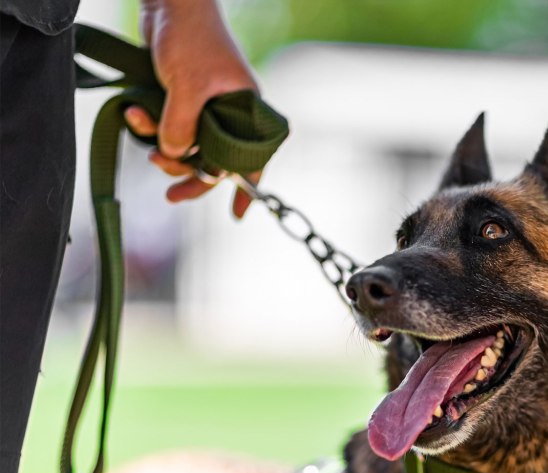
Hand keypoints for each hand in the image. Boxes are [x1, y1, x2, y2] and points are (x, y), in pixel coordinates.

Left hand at [124, 0, 260, 217]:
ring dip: (164, 151)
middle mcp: (230, 112)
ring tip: (144, 144)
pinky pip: (168, 127)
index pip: (253, 158)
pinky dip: (150, 127)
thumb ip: (181, 127)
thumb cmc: (191, 39)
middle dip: (191, 177)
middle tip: (170, 195)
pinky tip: (133, 115)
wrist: (168, 3)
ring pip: (189, 147)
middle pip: (216, 160)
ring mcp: (205, 106)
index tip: (238, 216)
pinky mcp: (181, 99)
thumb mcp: (187, 87)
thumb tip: (171, 156)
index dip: (246, 188)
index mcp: (247, 109)